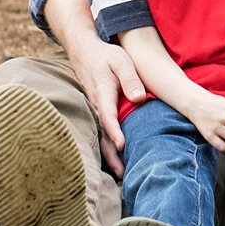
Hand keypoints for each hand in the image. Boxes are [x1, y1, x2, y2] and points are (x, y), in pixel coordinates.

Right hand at [69, 35, 144, 177]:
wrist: (85, 51)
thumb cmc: (106, 56)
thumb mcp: (122, 61)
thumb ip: (131, 79)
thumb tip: (139, 98)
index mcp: (103, 93)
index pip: (107, 116)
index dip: (114, 132)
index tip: (122, 146)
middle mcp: (96, 105)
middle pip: (102, 134)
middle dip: (111, 155)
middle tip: (122, 174)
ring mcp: (94, 109)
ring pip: (100, 136)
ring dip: (109, 155)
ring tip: (120, 174)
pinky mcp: (96, 110)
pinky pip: (100, 131)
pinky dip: (106, 146)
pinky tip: (114, 159)